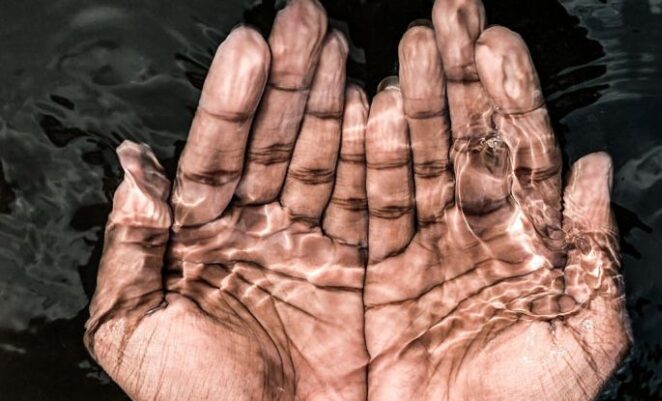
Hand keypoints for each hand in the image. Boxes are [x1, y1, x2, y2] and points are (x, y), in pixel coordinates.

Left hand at [85, 1, 368, 399]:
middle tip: (306, 21)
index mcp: (200, 240)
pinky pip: (367, 204)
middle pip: (276, 143)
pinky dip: (373, 159)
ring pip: (323, 160)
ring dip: (332, 102)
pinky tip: (375, 107)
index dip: (231, 102)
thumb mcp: (132, 329)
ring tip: (340, 46)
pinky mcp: (357, 268)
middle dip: (291, 81)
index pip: (216, 156)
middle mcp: (258, 232)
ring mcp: (311, 246)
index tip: (250, 48)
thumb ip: (128, 248)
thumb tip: (133, 169)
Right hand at [363, 1, 630, 399]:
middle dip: (458, 78)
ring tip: (408, 51)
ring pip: (417, 160)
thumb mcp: (584, 333)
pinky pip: (370, 205)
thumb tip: (596, 168)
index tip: (495, 44)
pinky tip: (366, 111)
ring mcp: (423, 247)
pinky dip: (365, 160)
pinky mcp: (378, 270)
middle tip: (446, 18)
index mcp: (528, 243)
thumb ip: (593, 248)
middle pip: (466, 140)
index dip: (511, 96)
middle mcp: (474, 234)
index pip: (523, 152)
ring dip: (413, 104)